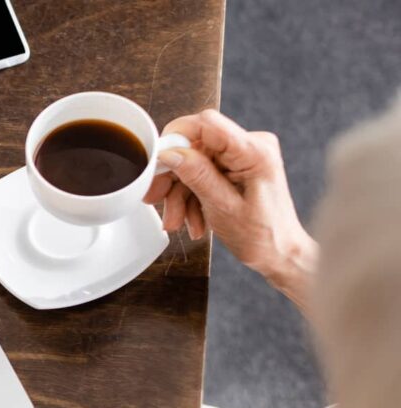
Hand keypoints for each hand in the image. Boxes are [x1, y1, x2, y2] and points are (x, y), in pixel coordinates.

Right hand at [143, 110, 317, 306]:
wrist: (280, 253)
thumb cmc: (264, 237)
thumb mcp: (223, 208)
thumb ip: (197, 175)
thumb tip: (170, 152)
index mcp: (255, 152)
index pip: (206, 124)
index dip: (175, 138)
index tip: (157, 161)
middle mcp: (251, 146)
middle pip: (194, 145)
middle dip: (173, 175)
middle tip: (157, 197)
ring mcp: (243, 156)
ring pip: (193, 161)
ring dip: (180, 192)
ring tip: (178, 220)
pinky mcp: (236, 166)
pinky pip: (201, 171)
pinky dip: (190, 195)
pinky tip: (190, 217)